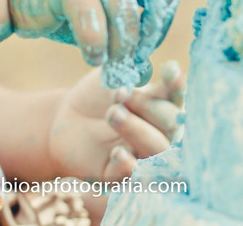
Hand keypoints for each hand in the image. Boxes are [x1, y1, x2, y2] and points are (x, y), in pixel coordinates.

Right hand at [5, 0, 180, 86]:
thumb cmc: (63, 7)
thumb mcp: (104, 20)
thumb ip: (129, 36)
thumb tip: (150, 70)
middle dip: (152, 35)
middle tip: (134, 56)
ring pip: (127, 15)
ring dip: (120, 47)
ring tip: (108, 62)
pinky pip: (94, 22)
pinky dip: (96, 47)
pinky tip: (92, 58)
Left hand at [47, 59, 186, 181]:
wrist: (66, 119)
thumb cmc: (96, 95)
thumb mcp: (115, 79)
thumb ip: (137, 75)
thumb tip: (164, 65)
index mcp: (162, 106)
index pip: (177, 97)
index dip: (176, 85)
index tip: (169, 70)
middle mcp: (159, 133)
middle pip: (172, 126)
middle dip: (150, 108)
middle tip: (121, 96)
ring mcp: (142, 155)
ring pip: (156, 151)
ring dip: (138, 130)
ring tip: (113, 113)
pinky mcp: (119, 175)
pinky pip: (132, 176)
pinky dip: (129, 165)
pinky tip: (117, 152)